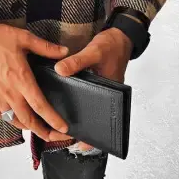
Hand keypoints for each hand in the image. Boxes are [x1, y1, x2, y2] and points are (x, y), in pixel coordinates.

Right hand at [0, 22, 72, 141]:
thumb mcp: (24, 38)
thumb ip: (45, 47)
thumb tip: (65, 51)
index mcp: (22, 79)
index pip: (40, 106)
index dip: (53, 119)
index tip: (63, 128)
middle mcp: (9, 92)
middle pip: (28, 120)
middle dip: (42, 131)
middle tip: (52, 135)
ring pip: (13, 120)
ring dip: (26, 127)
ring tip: (35, 128)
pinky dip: (8, 120)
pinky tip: (13, 118)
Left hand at [54, 27, 132, 149]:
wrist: (120, 36)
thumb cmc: (112, 46)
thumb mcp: (94, 52)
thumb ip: (77, 62)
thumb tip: (59, 71)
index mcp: (111, 94)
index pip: (102, 119)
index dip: (92, 134)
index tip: (78, 143)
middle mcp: (106, 96)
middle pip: (94, 116)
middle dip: (81, 126)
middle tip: (62, 134)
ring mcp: (101, 90)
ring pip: (88, 107)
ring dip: (77, 113)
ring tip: (58, 120)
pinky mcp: (95, 84)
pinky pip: (85, 96)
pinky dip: (76, 99)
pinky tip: (62, 99)